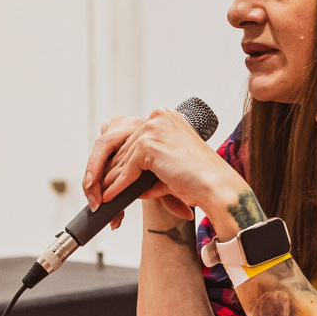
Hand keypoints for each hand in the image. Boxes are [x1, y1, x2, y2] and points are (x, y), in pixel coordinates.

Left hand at [82, 108, 240, 229]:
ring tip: (102, 199)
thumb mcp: (168, 165)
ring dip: (110, 182)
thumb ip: (146, 165)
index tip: (110, 178)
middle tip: (100, 191)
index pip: (134, 140)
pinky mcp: (148, 144)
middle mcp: (158, 117)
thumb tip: (121, 176)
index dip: (121, 162)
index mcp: (165, 117)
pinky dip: (117, 186)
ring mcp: (152, 128)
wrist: (216, 187)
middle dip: (112, 172)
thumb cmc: (199, 180)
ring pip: (123, 160)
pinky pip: (126, 170)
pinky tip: (111, 199)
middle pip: (124, 148)